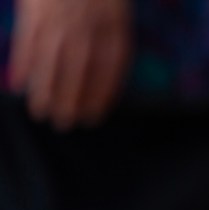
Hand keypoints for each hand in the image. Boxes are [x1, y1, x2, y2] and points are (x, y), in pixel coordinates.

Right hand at [9, 0, 131, 130]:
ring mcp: (59, 14)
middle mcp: (87, 22)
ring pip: (52, 58)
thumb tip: (104, 74)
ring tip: (41, 113)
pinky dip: (23, 64)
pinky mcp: (34, 7)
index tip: (95, 115)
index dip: (103, 94)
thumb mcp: (113, 6)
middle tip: (66, 124)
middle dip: (72, 99)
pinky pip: (28, 40)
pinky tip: (20, 85)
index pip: (111, 67)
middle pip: (80, 68)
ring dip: (45, 89)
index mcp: (113, 22)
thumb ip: (109, 35)